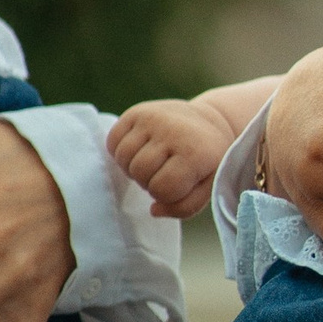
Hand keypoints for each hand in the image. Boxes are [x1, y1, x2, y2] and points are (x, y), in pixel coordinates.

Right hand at [108, 98, 228, 218]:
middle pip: (139, 171)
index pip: (161, 189)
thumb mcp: (207, 188)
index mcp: (194, 153)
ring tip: (149, 163)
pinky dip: (119, 151)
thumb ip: (184, 208)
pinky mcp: (137, 111)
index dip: (164, 194)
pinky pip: (113, 140)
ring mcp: (153, 118)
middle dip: (147, 181)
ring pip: (123, 156)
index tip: (175, 185)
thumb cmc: (206, 162)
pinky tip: (138, 150)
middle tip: (160, 173)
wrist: (210, 123)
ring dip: (132, 167)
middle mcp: (172, 131)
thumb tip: (153, 210)